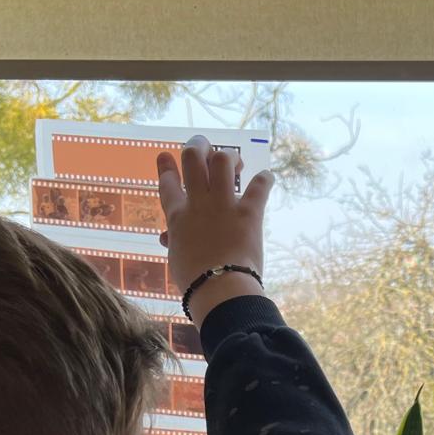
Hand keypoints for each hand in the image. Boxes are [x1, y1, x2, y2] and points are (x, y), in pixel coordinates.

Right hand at [155, 135, 273, 326]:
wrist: (218, 289)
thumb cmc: (194, 281)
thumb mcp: (176, 259)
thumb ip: (175, 241)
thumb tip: (167, 237)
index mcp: (177, 216)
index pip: (167, 182)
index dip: (166, 167)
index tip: (166, 156)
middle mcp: (198, 203)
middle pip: (193, 158)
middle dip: (198, 145)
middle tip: (206, 148)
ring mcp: (224, 205)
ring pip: (222, 160)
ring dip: (230, 157)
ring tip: (236, 165)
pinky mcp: (249, 213)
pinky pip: (259, 187)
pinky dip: (265, 180)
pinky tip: (267, 177)